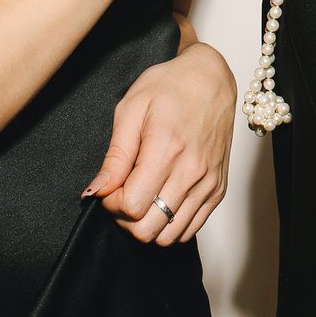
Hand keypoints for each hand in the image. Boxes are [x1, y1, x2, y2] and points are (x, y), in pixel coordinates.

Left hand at [83, 43, 235, 244]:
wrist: (211, 80)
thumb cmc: (170, 87)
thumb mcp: (131, 109)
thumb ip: (115, 155)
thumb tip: (97, 191)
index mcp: (167, 148)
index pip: (131, 206)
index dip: (111, 204)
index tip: (110, 187)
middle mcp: (192, 171)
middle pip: (148, 229)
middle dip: (125, 219)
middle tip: (122, 195)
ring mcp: (208, 183)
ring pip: (169, 236)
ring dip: (148, 225)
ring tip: (142, 198)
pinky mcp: (218, 189)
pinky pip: (190, 230)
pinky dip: (170, 225)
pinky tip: (161, 201)